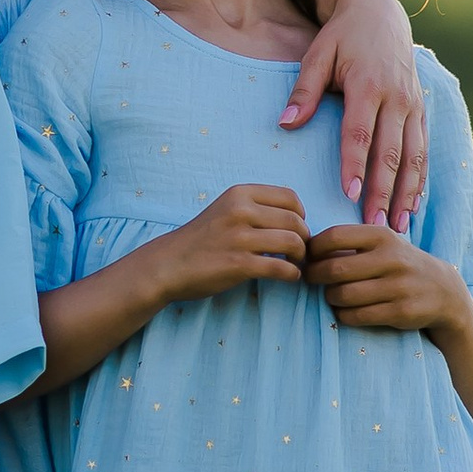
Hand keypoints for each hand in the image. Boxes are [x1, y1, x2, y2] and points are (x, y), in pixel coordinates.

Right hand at [154, 183, 308, 301]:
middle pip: (295, 221)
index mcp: (239, 194)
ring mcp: (239, 238)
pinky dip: (292, 274)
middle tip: (299, 250)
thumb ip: (254, 207)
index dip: (301, 214)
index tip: (296, 228)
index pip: (290, 197)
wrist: (168, 264)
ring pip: (293, 243)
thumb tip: (295, 216)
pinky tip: (288, 277)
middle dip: (304, 238)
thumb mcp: (225, 209)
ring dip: (300, 256)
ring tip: (295, 263)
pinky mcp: (239, 265)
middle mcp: (240, 211)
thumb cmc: (201, 239)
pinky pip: (281, 268)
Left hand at [287, 0, 427, 231]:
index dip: (355, 166)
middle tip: (375, 227)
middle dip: (384, 192)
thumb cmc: (341, 36)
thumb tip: (285, 124)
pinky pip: (423, 150)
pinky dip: (419, 180)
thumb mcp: (317, 55)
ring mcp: (413, 105)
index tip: (349, 197)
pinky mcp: (421, 110)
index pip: (360, 133)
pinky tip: (413, 205)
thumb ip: (304, 91)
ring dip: (407, 194)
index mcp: (368, 85)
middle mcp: (396, 97)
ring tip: (399, 227)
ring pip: (414, 156)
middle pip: (390, 152)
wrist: (379, 12)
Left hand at [303, 225, 464, 334]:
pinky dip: (343, 315)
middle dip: (315, 276)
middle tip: (310, 279)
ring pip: (343, 295)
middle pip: (335, 269)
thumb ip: (351, 243)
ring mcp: (398, 286)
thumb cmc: (400, 264)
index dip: (313, 248)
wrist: (444, 291)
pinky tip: (346, 310)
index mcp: (382, 236)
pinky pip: (357, 316)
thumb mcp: (383, 244)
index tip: (307, 256)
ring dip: (330, 297)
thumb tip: (304, 247)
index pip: (335, 236)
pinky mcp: (401, 312)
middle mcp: (392, 258)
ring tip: (332, 295)